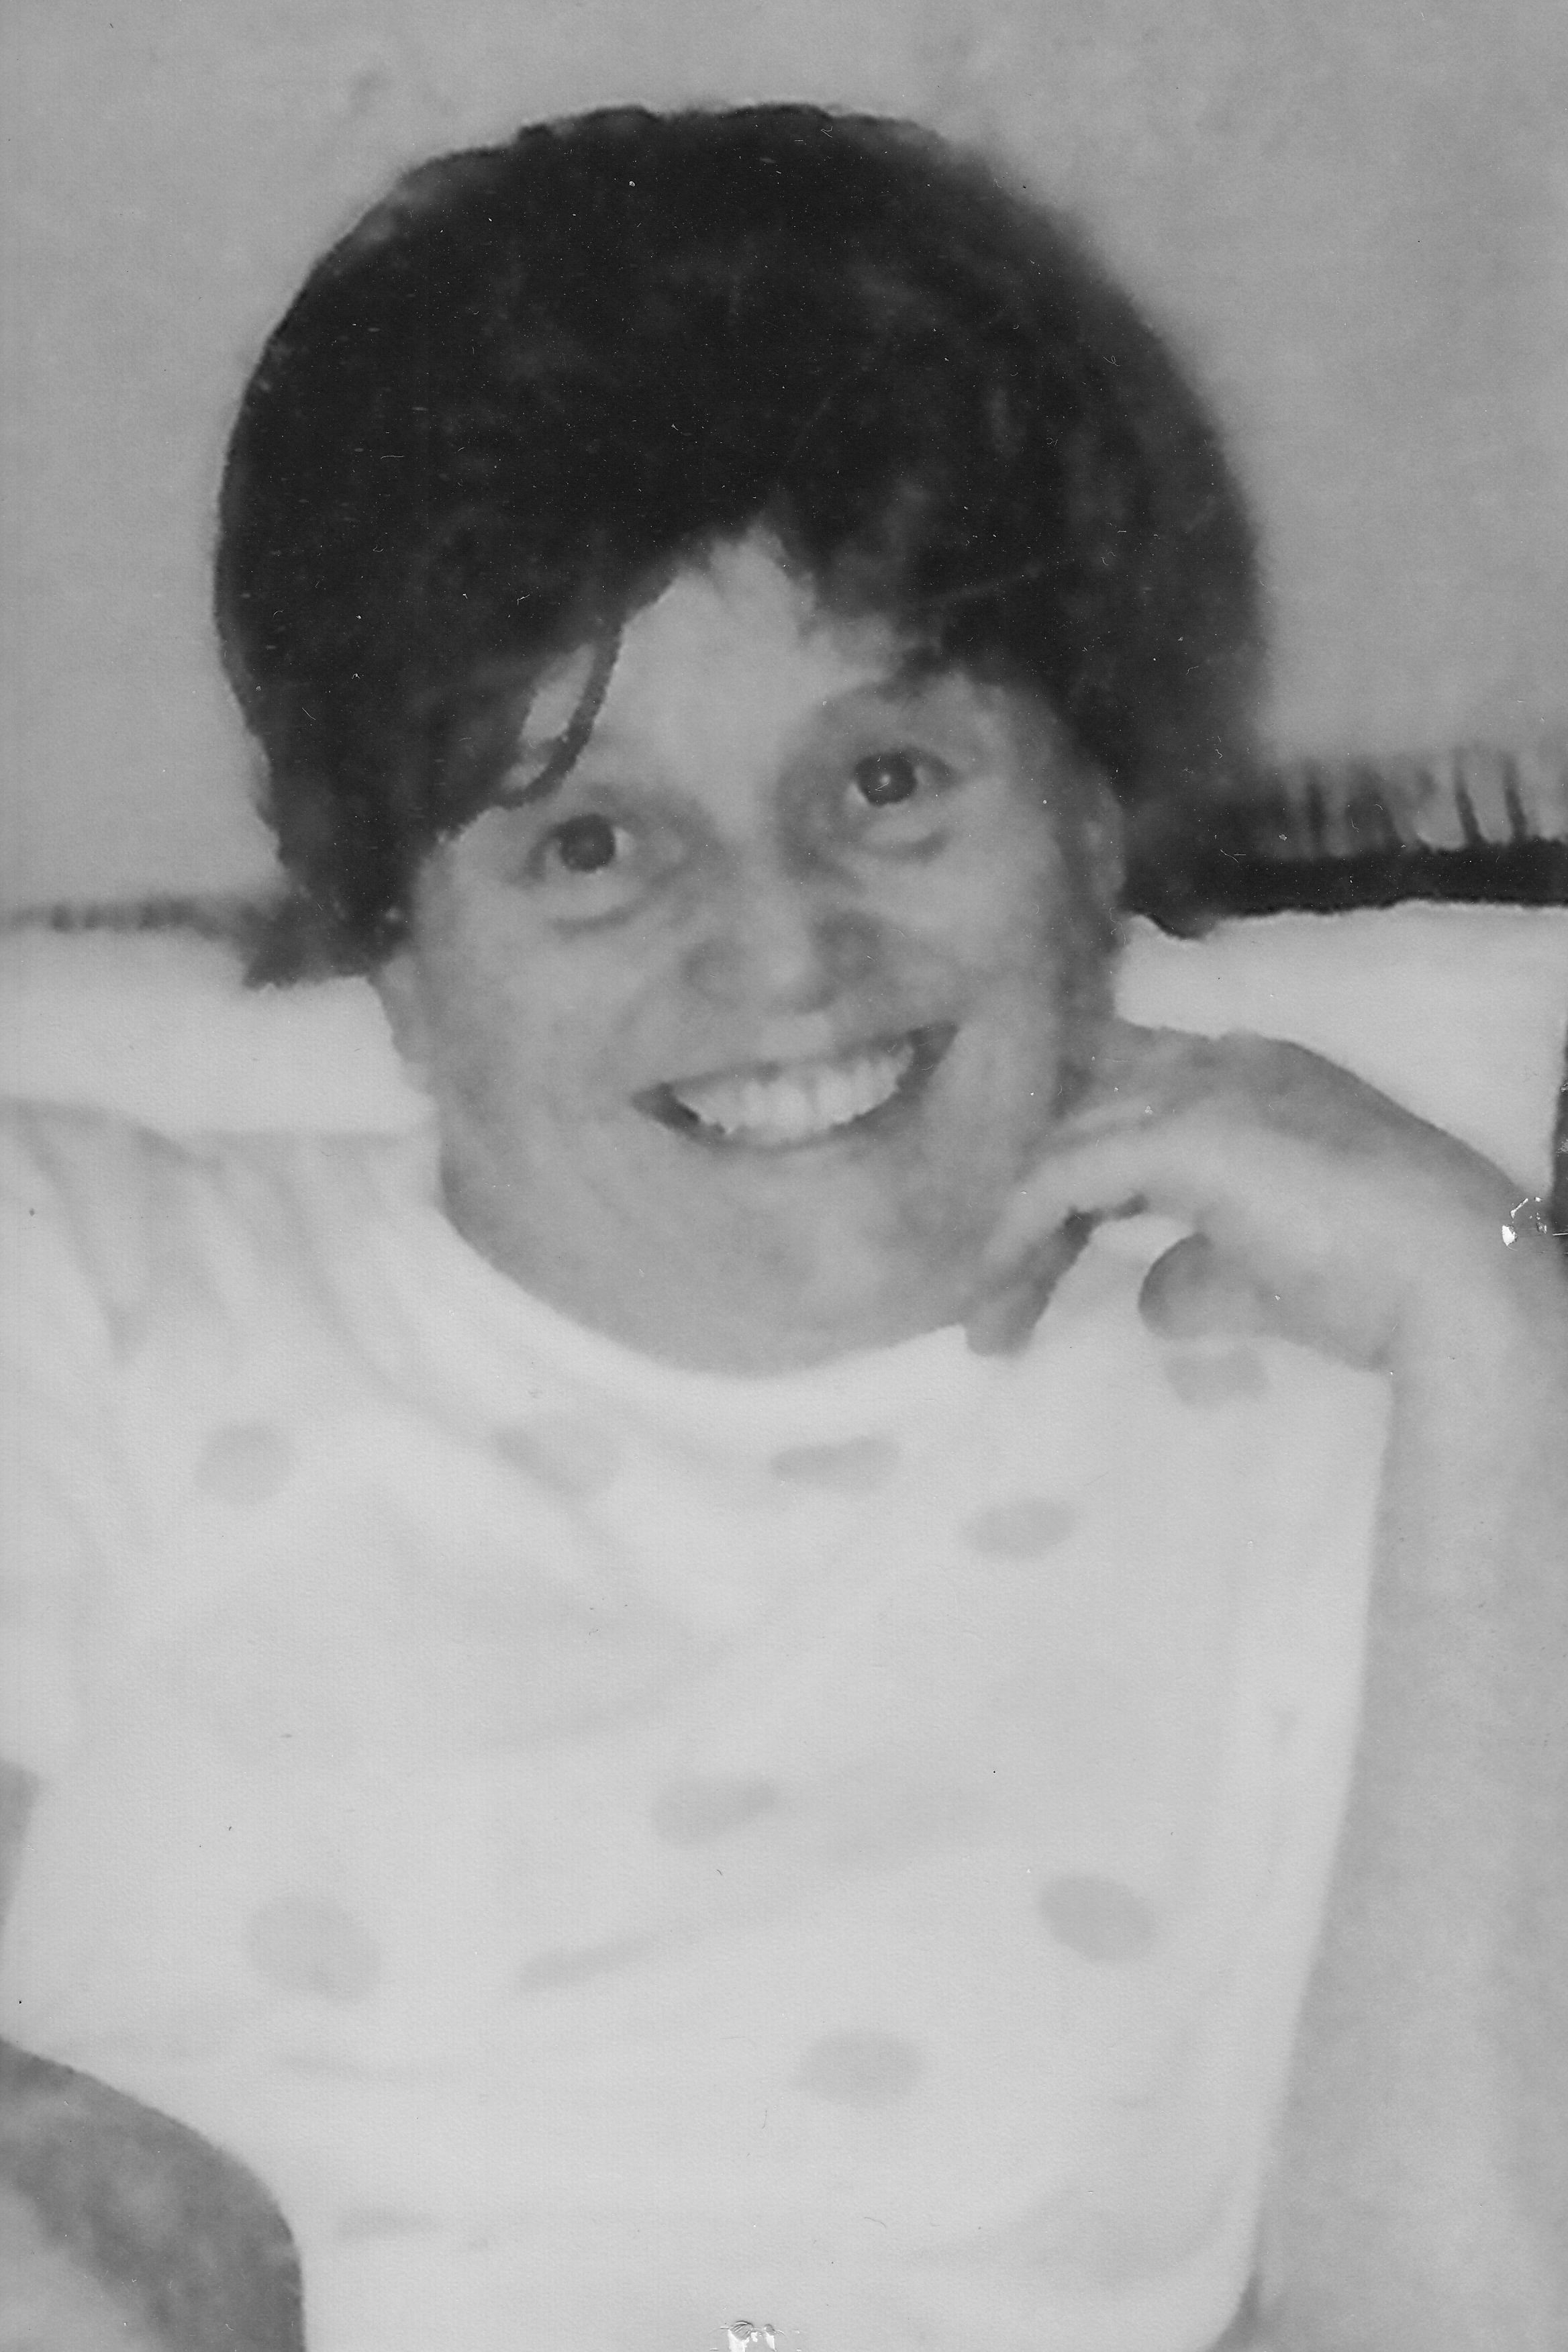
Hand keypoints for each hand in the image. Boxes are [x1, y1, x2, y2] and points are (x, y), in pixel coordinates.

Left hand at [966, 1021, 1532, 1367]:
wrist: (1455, 1280)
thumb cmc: (1381, 1281)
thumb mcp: (1269, 1275)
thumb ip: (1201, 1272)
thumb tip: (1151, 1299)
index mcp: (1250, 1076)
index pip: (1126, 1101)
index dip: (1067, 1163)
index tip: (1024, 1240)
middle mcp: (1221, 1062)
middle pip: (1082, 1115)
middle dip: (1026, 1201)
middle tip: (982, 1289)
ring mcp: (1204, 1088)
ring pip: (1066, 1142)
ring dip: (1013, 1228)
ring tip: (979, 1312)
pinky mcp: (1186, 1132)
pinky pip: (1068, 1173)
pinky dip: (1022, 1228)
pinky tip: (995, 1287)